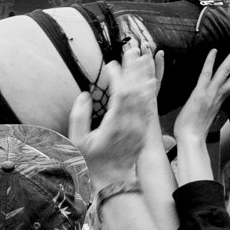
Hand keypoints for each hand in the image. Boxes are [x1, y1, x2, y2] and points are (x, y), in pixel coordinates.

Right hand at [67, 42, 158, 188]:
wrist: (113, 180)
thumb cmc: (92, 161)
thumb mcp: (77, 141)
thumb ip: (79, 117)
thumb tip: (84, 96)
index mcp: (114, 125)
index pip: (120, 95)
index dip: (118, 77)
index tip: (111, 64)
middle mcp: (130, 125)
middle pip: (135, 91)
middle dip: (134, 69)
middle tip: (132, 50)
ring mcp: (139, 128)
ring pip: (145, 97)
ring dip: (144, 76)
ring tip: (144, 58)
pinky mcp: (143, 131)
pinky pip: (149, 107)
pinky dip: (150, 92)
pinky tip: (151, 80)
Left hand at [173, 45, 229, 143]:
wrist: (190, 140)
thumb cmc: (195, 129)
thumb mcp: (208, 116)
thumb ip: (213, 107)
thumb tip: (215, 105)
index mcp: (222, 100)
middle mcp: (219, 96)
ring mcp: (211, 93)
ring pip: (225, 72)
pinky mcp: (200, 93)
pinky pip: (206, 74)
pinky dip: (210, 62)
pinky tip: (214, 50)